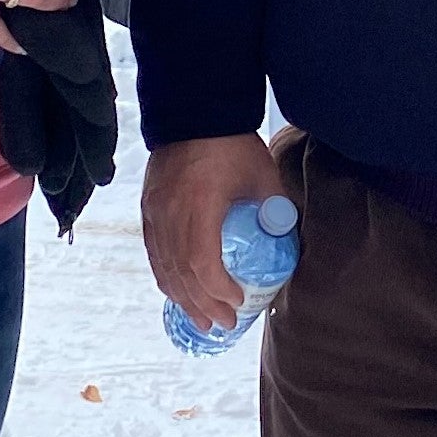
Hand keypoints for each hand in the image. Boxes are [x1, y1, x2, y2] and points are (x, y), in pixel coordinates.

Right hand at [144, 133, 284, 329]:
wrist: (193, 111)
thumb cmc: (231, 142)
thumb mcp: (261, 175)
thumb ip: (274, 209)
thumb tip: (287, 240)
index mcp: (199, 205)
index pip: (202, 261)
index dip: (218, 288)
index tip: (238, 301)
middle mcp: (169, 214)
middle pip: (181, 272)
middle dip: (202, 304)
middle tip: (223, 325)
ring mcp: (154, 212)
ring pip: (164, 267)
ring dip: (182, 297)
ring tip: (201, 320)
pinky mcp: (148, 209)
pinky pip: (154, 253)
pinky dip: (167, 276)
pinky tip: (179, 291)